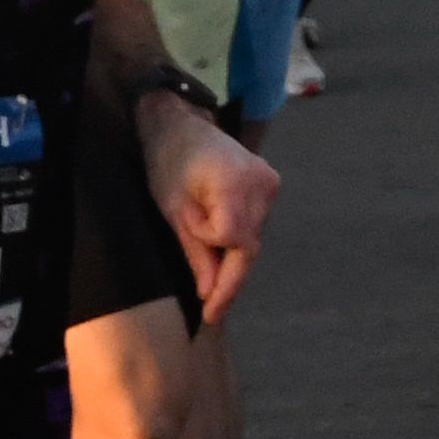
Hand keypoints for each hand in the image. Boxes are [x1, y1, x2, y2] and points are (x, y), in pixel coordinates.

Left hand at [147, 104, 278, 317]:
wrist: (182, 124)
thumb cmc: (168, 162)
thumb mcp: (172, 209)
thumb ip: (195, 251)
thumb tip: (209, 292)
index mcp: (235, 183)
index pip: (232, 238)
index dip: (208, 246)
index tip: (189, 242)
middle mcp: (262, 184)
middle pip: (248, 244)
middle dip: (229, 278)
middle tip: (212, 314)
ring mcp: (270, 183)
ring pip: (253, 238)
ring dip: (231, 258)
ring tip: (212, 276)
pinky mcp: (270, 183)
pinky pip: (255, 224)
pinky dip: (237, 239)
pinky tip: (222, 250)